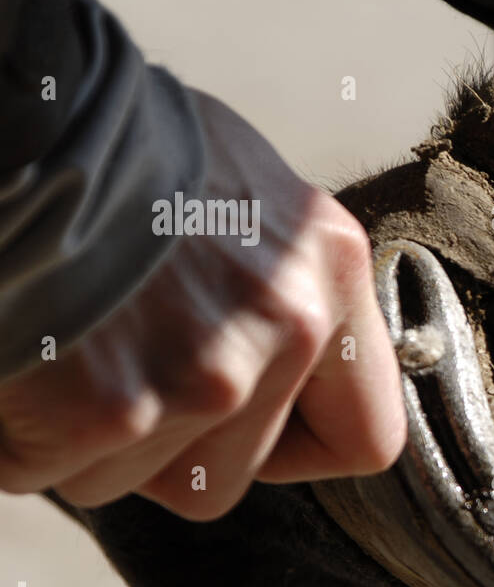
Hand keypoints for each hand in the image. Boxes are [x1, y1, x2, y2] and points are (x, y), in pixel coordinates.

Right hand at [0, 89, 405, 519]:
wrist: (18, 109)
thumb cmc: (114, 135)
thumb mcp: (237, 188)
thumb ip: (271, 287)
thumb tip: (264, 362)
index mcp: (330, 268)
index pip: (365, 437)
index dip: (292, 449)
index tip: (243, 428)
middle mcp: (290, 327)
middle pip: (226, 472)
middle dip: (157, 447)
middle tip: (105, 364)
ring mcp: (208, 374)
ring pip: (130, 477)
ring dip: (78, 438)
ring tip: (55, 341)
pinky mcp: (115, 408)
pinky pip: (46, 468)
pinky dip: (13, 435)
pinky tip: (14, 360)